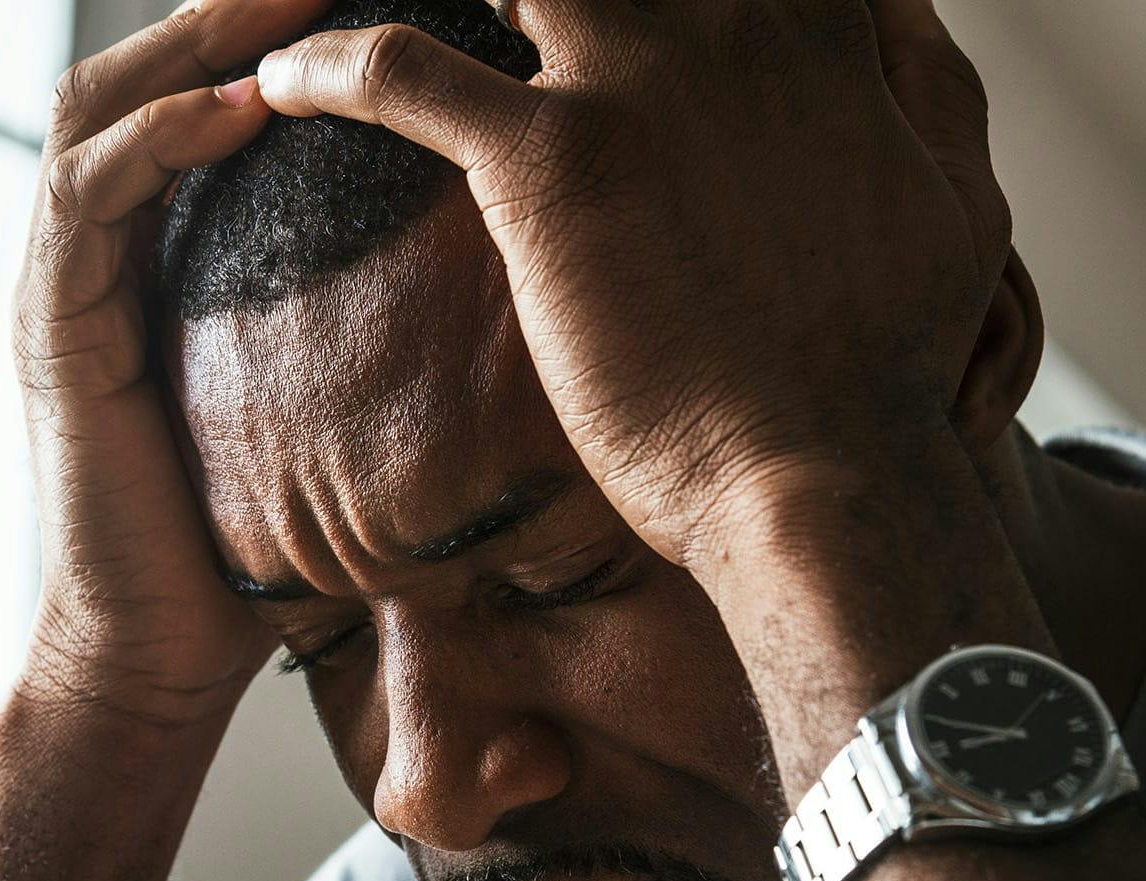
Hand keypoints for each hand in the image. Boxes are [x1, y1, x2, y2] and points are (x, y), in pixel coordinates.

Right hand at [12, 0, 335, 724]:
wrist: (160, 652)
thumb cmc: (244, 553)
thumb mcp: (307, 429)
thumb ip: (343, 357)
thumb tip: (468, 325)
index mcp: (155, 272)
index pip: (195, 115)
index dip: (265, 49)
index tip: (359, 11)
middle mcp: (101, 262)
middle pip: (144, 83)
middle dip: (232, 16)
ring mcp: (66, 290)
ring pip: (100, 112)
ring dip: (194, 46)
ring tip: (287, 6)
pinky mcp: (52, 332)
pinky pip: (89, 199)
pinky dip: (160, 141)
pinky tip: (240, 109)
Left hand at [254, 0, 1011, 567]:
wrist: (825, 473)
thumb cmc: (888, 366)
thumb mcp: (956, 199)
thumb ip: (920, 89)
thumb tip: (893, 24)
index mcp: (814, 20)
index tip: (560, 15)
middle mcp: (726, 17)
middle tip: (471, 13)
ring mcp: (637, 79)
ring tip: (315, 11)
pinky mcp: (556, 165)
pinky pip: (405, 75)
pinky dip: (332, 70)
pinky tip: (286, 87)